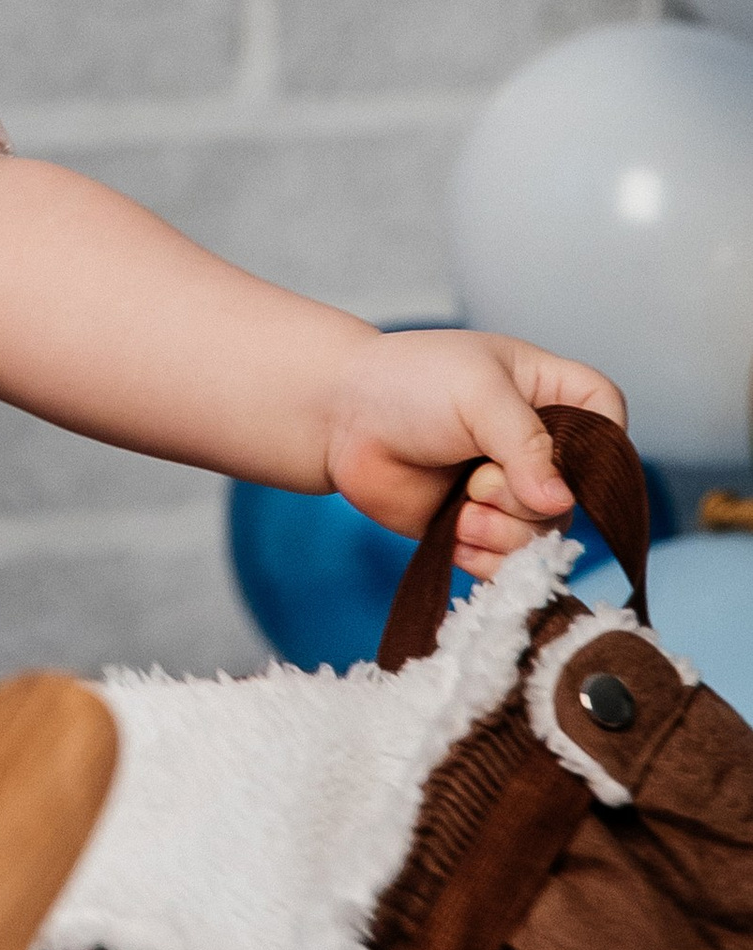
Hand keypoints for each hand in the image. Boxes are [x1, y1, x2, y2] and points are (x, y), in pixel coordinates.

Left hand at [319, 332, 626, 577]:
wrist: (339, 418)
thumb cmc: (408, 384)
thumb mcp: (477, 394)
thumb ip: (526, 445)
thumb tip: (560, 503)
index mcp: (552, 393)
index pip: (609, 420)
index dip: (596, 448)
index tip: (557, 456)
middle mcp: (540, 447)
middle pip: (578, 496)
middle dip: (524, 497)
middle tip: (477, 477)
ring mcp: (511, 491)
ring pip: (544, 537)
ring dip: (501, 533)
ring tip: (461, 508)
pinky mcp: (480, 529)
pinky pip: (508, 565)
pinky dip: (484, 559)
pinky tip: (454, 534)